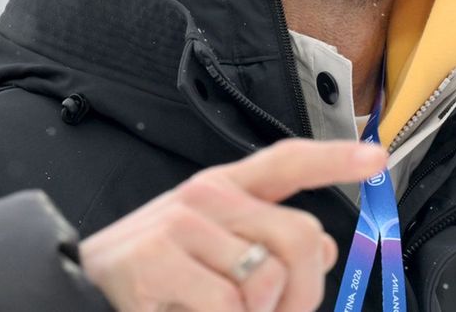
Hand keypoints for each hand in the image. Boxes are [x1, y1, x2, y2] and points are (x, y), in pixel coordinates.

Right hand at [77, 138, 385, 311]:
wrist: (83, 292)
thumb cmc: (154, 281)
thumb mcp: (214, 257)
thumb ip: (269, 246)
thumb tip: (323, 246)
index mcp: (220, 191)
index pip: (283, 163)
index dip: (333, 158)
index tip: (373, 158)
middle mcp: (202, 196)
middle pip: (301, 236)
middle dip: (302, 295)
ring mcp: (179, 222)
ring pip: (269, 279)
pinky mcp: (158, 257)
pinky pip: (228, 305)